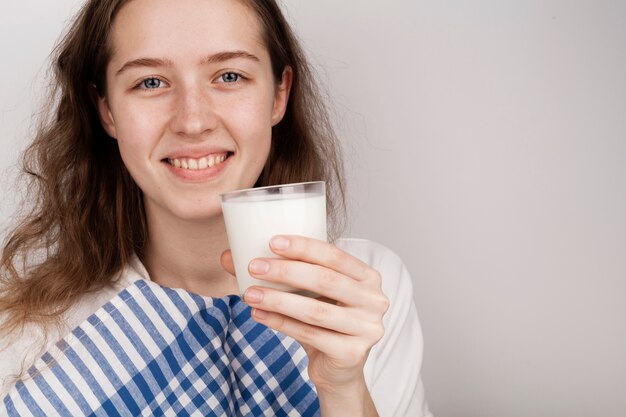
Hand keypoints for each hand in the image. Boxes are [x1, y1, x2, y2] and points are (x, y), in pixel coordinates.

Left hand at [221, 236, 387, 413]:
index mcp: (368, 277)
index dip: (304, 246)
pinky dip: (281, 323)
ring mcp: (367, 328)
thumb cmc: (322, 320)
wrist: (338, 368)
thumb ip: (279, 272)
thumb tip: (228, 255)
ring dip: (278, 299)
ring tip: (249, 293)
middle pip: (325, 279)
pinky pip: (310, 335)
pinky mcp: (353, 353)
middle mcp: (374, 300)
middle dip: (286, 271)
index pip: (335, 255)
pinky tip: (259, 314)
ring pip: (315, 310)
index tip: (272, 242)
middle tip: (254, 266)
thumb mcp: (307, 292)